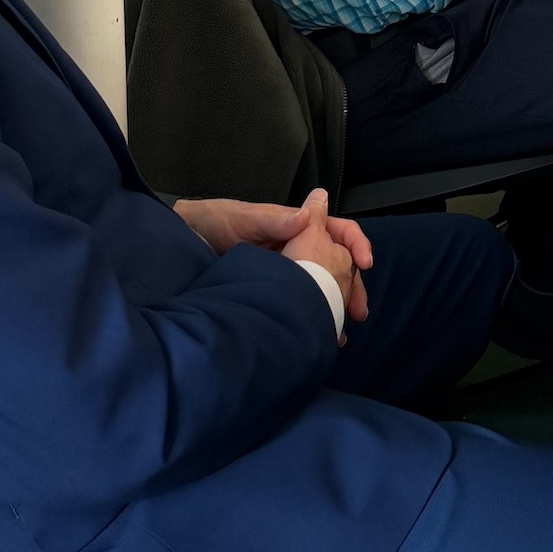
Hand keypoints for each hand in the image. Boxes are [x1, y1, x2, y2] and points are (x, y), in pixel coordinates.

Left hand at [177, 190, 371, 325]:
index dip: (356, 243)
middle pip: (337, 264)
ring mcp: (288, 270)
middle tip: (358, 311)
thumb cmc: (217, 222)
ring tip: (341, 330)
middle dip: (352, 285)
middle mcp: (298, 247)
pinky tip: (316, 334)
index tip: (365, 264)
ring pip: (322, 286)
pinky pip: (302, 302)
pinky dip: (313, 317)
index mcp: (297, 226)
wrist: (188, 241)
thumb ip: (274, 221)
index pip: (337, 230)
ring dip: (335, 305)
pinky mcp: (276, 290)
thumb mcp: (245, 219)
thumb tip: (307, 217)